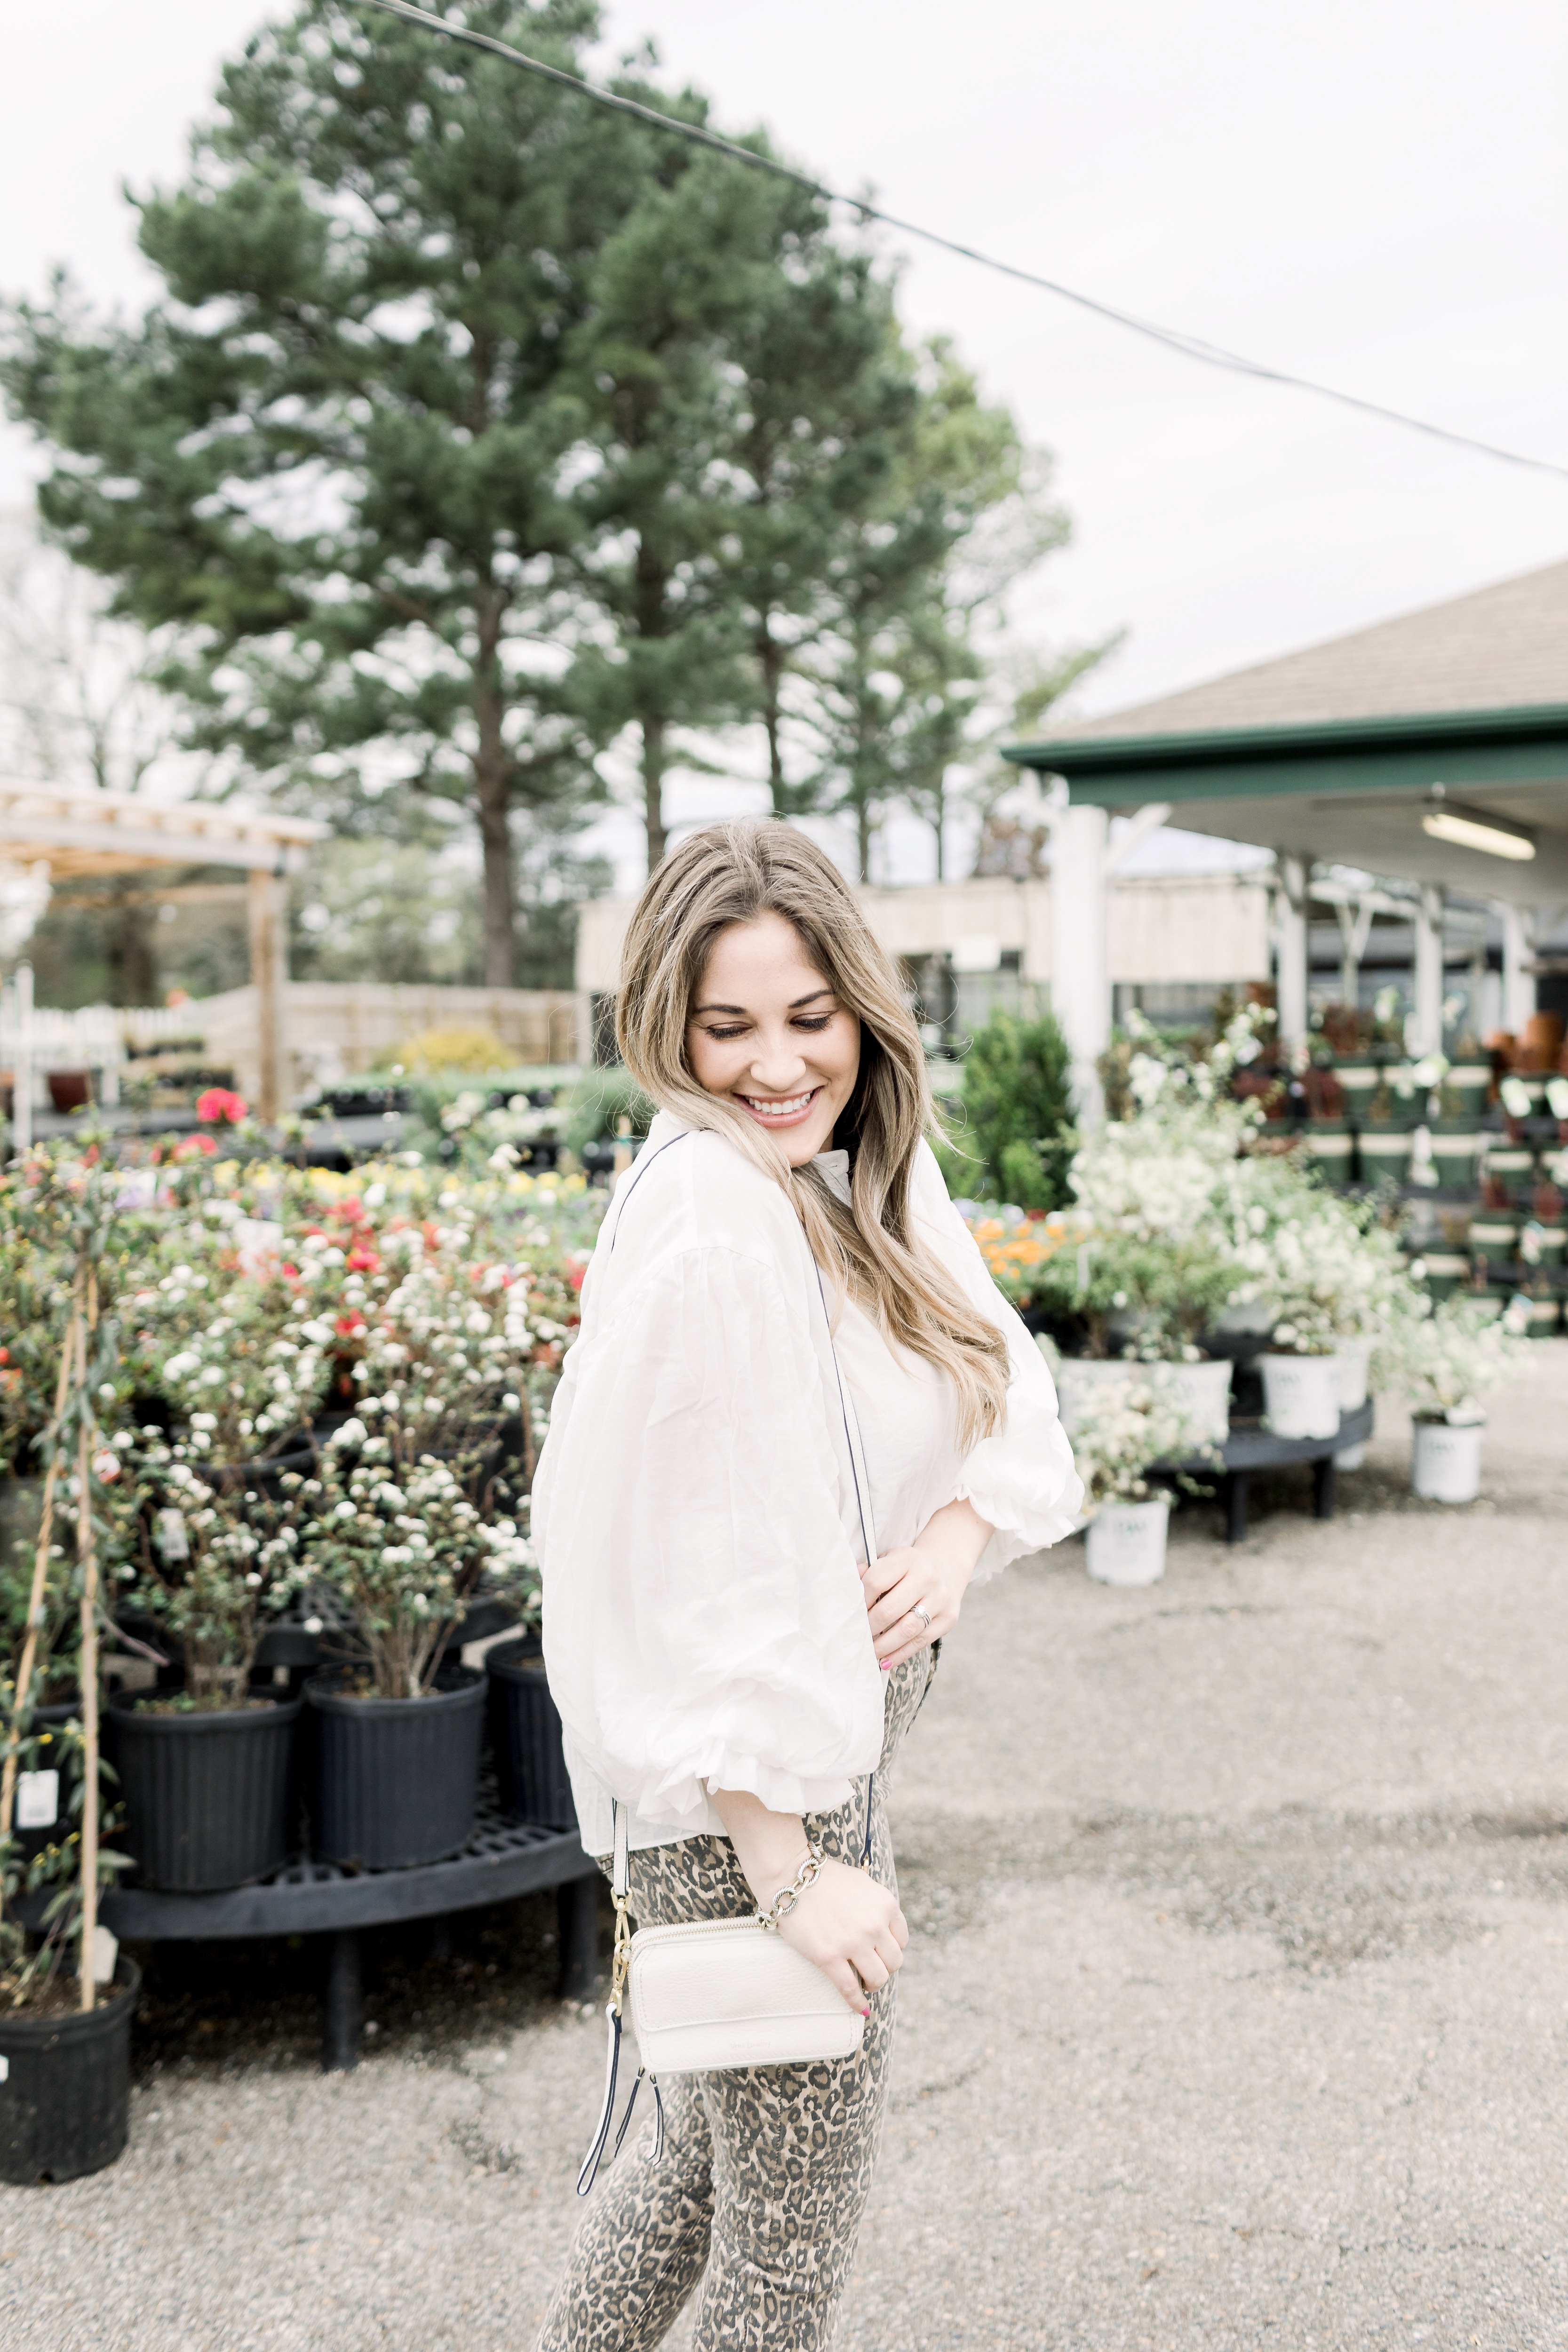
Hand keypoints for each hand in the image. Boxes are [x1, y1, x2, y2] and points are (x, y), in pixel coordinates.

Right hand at [775, 1855, 907, 2014]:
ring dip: (873, 1984)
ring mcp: (853, 1942)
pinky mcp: (829, 1956)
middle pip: (894, 1961)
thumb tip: (883, 1927)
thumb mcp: (862, 1884)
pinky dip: (856, 2002)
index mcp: (885, 1904)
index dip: (892, 1949)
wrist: (790, 1876)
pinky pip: (850, 1989)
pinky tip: (859, 2008)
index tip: (881, 1953)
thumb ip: (876, 1906)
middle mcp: (874, 1924)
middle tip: (871, 1968)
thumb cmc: (823, 1878)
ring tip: (864, 1983)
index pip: (902, 1939)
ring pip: (878, 1977)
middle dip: (885, 1968)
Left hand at [861, 1544, 968, 1672]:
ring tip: (869, 1651)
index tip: (852, 1613)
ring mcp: (940, 1599)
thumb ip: (870, 1572)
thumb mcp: (890, 1560)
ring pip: (907, 1630)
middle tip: (858, 1635)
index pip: (876, 1582)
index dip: (861, 1601)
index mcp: (907, 1558)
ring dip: (884, 1645)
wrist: (947, 1568)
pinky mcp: (949, 1618)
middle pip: (890, 1610)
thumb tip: (851, 1582)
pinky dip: (900, 1654)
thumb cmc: (909, 1568)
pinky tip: (886, 1661)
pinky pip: (921, 1642)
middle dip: (870, 1627)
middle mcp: (927, 1577)